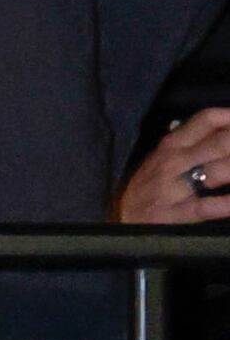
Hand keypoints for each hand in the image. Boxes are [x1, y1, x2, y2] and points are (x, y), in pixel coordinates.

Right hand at [122, 106, 229, 226]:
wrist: (120, 219)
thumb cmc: (147, 187)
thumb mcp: (161, 158)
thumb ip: (190, 143)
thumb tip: (225, 129)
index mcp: (172, 145)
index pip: (206, 120)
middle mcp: (174, 161)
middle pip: (220, 143)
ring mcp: (175, 187)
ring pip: (217, 171)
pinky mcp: (177, 214)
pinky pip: (208, 207)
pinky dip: (228, 203)